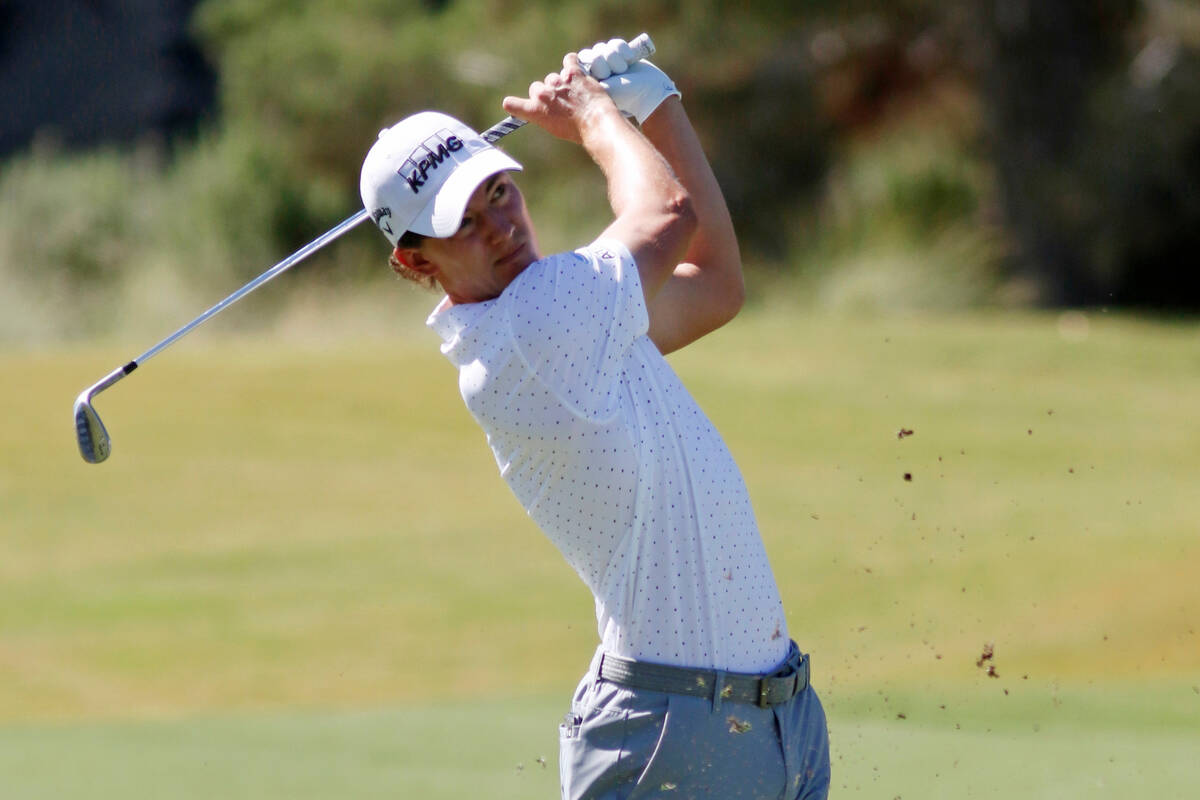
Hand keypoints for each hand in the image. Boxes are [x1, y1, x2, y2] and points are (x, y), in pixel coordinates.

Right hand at [502, 54, 620, 142]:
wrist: (597, 123)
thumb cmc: (578, 131)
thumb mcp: (555, 129)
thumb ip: (545, 116)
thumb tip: (546, 110)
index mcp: (535, 110)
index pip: (511, 104)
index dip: (513, 104)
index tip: (514, 104)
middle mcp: (543, 94)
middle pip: (537, 87)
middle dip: (546, 93)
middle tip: (560, 103)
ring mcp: (557, 82)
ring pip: (554, 77)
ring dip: (561, 83)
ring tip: (575, 93)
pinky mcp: (573, 72)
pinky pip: (569, 60)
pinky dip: (572, 62)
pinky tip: (575, 68)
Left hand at [579, 38, 680, 124]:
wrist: (648, 91)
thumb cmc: (625, 96)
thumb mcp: (602, 90)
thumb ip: (585, 78)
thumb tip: (571, 63)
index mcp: (588, 83)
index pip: (578, 64)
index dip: (593, 67)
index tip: (604, 78)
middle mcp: (596, 72)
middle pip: (590, 55)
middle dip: (604, 64)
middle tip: (615, 75)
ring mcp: (608, 62)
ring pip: (602, 48)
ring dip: (614, 58)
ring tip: (623, 70)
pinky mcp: (619, 54)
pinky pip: (614, 43)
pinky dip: (623, 50)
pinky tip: (629, 60)